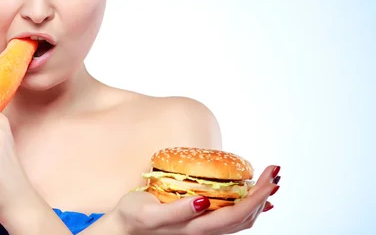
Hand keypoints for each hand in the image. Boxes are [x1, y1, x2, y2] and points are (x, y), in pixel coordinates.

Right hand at [115, 165, 279, 234]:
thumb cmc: (135, 217)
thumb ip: (178, 210)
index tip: (269, 177)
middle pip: (245, 216)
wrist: (124, 229)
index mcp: (196, 228)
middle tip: (275, 171)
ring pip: (241, 220)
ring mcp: (204, 229)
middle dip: (264, 193)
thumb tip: (203, 202)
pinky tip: (252, 198)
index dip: (257, 196)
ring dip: (259, 200)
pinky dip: (247, 207)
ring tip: (270, 181)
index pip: (237, 213)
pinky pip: (231, 219)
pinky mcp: (200, 224)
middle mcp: (204, 232)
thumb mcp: (151, 212)